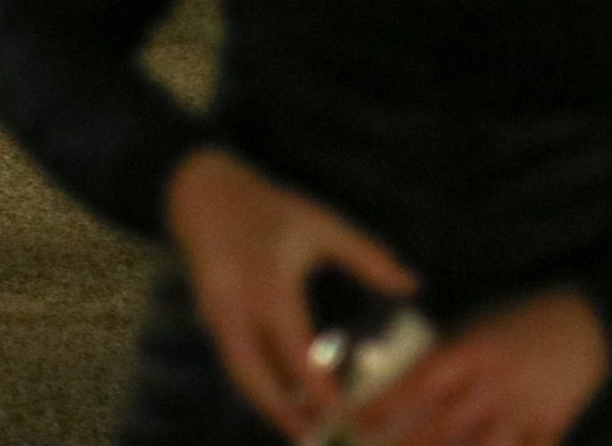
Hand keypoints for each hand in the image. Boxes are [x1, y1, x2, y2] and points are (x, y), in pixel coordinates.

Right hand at [164, 147, 418, 444]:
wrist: (200, 191)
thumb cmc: (268, 207)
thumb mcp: (321, 222)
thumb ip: (366, 256)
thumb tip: (411, 286)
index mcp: (269, 288)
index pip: (297, 357)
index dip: (323, 394)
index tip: (350, 418)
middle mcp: (237, 309)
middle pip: (255, 380)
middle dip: (285, 416)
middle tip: (319, 440)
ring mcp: (216, 316)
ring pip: (240, 375)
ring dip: (269, 405)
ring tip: (304, 428)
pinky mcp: (209, 318)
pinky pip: (235, 360)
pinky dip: (258, 383)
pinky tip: (284, 396)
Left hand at [349, 289, 611, 445]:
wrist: (584, 322)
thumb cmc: (518, 321)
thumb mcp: (474, 329)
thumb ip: (445, 359)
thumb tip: (401, 382)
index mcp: (470, 354)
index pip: (417, 384)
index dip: (385, 405)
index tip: (354, 419)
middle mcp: (493, 386)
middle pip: (443, 427)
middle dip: (406, 445)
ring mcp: (523, 411)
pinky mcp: (551, 428)